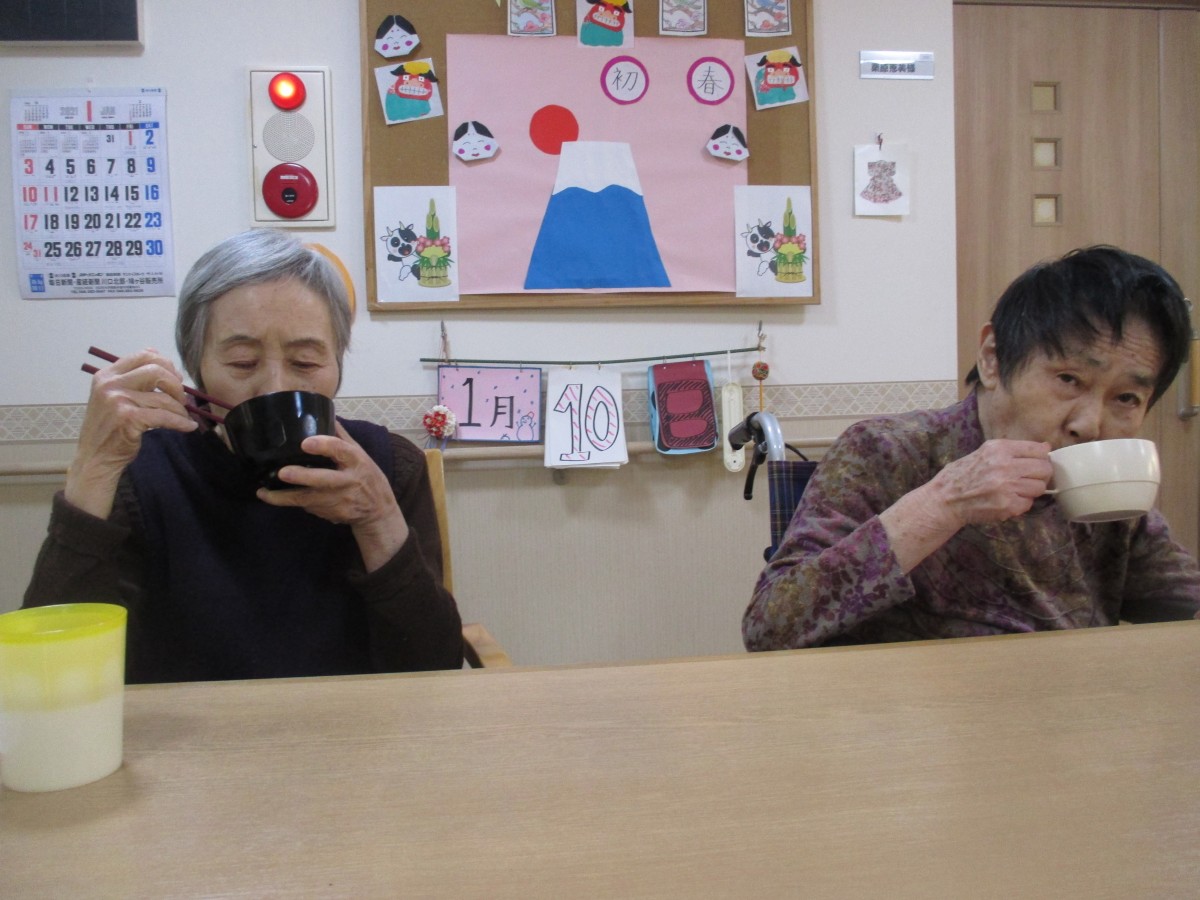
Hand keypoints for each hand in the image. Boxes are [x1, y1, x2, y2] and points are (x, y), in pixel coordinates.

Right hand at [66, 348, 196, 517]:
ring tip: (182, 416)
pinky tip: (187, 426)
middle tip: (181, 398)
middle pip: (156, 370)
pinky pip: (165, 417)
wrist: (95, 458)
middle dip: (175, 384)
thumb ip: (131, 378)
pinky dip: (181, 422)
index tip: (175, 377)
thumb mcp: (113, 396)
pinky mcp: (128, 418)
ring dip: (179, 409)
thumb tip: (160, 358)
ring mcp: (118, 400)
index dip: (166, 364)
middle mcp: (110, 384)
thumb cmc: (109, 428)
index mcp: (107, 375)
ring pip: (164, 398)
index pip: (143, 355)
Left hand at [257, 421, 408, 571]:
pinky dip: (293, 502)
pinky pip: (309, 507)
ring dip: (284, 498)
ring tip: (263, 493)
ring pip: (309, 499)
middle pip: (324, 479)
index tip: (305, 443)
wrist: (378, 510)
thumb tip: (323, 415)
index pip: (341, 450)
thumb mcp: (360, 454)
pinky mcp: (332, 514)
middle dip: (302, 477)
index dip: (324, 445)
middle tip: (282, 473)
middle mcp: (349, 480)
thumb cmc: (366, 476)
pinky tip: (276, 498)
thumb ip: (341, 438)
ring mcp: (340, 500)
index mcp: (356, 460)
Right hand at [879, 438, 1052, 573]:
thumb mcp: (984, 453)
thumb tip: (1046, 447)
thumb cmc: (962, 475)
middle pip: (1044, 469)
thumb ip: (1013, 450)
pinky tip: (1006, 501)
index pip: (1039, 450)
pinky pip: (1029, 504)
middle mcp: (1005, 465)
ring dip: (1030, 491)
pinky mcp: (1008, 505)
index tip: (1034, 464)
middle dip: (1039, 475)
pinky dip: (1020, 504)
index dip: (1041, 458)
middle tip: (1026, 480)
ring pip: (1039, 487)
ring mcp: (1007, 486)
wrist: (944, 500)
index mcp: (999, 448)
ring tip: (1014, 491)